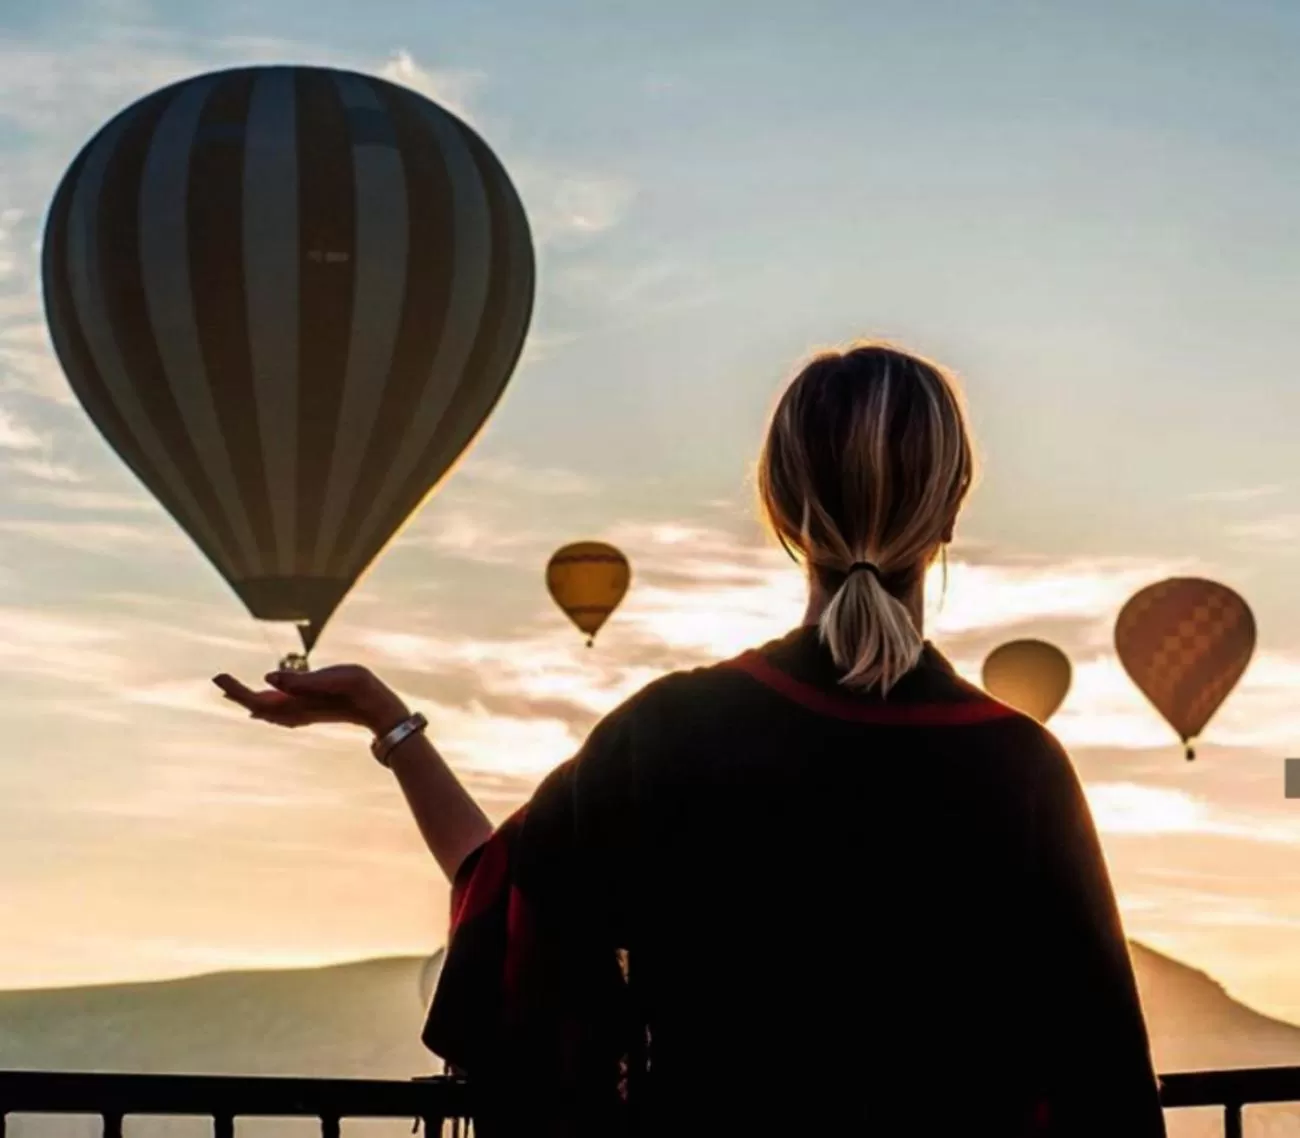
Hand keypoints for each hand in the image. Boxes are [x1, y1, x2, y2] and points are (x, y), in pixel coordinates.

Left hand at [213, 665, 409, 734]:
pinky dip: (265, 705)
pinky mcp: (311, 710)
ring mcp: (303, 713)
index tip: (218, 677)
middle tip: (218, 679)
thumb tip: (267, 678)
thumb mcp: (334, 679)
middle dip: (238, 693)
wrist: (381, 710)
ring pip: (267, 710)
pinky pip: (279, 711)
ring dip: (249, 700)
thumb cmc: (361, 690)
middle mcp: (296, 712)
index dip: (237, 690)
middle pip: (258, 706)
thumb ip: (302, 681)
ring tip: (231, 690)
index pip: (258, 700)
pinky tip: (263, 704)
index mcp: (296, 703)